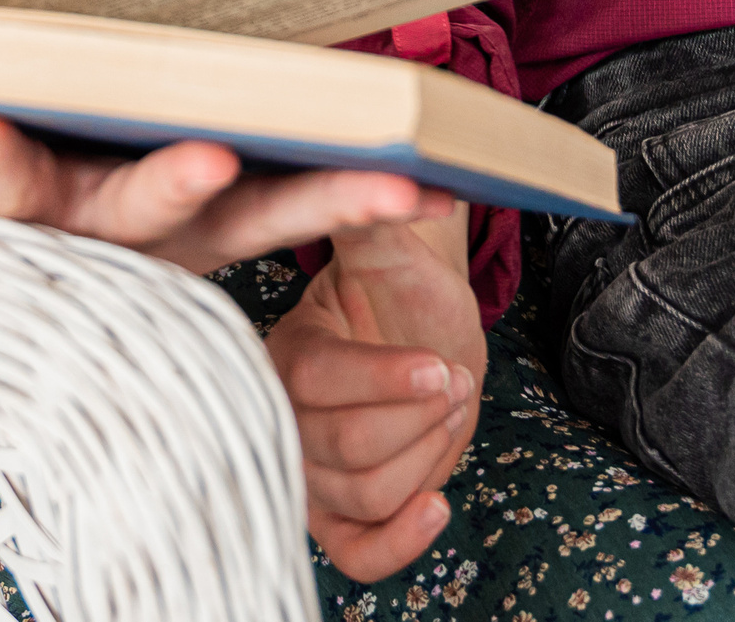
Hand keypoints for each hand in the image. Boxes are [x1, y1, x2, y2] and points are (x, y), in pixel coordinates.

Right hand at [0, 113, 454, 274]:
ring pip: (249, 220)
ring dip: (320, 200)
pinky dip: (360, 187)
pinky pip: (305, 202)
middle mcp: (95, 226)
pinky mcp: (235, 219)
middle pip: (134, 213)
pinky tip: (434, 172)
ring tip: (388, 182)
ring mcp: (174, 235)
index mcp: (10, 192)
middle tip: (206, 154)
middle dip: (170, 185)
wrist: (28, 172)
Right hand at [266, 217, 485, 581]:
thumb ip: (374, 222)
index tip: (442, 365)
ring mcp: (307, 474)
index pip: (317, 381)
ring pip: (367, 494)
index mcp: (282, 351)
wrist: (416, 331)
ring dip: (428, 457)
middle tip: (453, 380)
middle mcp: (282, 419)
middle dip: (420, 418)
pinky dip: (402, 541)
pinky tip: (438, 505)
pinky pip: (357, 554)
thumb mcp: (389, 254)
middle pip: (348, 447)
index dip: (386, 379)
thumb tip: (396, 180)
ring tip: (449, 409)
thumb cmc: (398, 289)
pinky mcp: (338, 517)